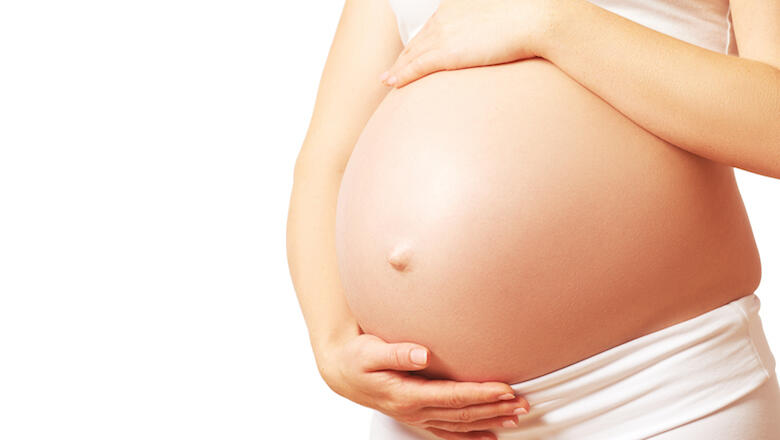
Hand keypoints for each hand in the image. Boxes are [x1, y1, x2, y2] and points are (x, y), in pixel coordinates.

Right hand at [316, 333, 529, 439]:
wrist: (342, 372)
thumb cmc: (357, 358)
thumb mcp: (370, 351)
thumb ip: (397, 352)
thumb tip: (422, 353)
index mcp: (406, 395)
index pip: (452, 396)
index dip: (480, 393)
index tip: (505, 388)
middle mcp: (415, 410)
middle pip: (463, 413)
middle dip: (495, 408)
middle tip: (523, 402)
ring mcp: (418, 417)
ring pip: (461, 424)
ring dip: (490, 420)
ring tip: (517, 416)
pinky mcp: (419, 416)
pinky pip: (450, 432)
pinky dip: (472, 436)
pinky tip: (491, 436)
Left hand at [379, 0, 552, 87]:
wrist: (534, 20)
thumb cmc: (527, 19)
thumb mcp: (501, 17)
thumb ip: (489, 26)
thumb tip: (494, 37)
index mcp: (455, 8)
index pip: (430, 28)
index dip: (418, 43)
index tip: (412, 53)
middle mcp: (444, 18)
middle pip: (417, 41)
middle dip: (404, 56)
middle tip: (393, 70)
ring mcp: (443, 35)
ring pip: (412, 55)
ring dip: (397, 68)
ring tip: (387, 79)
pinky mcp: (446, 53)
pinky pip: (416, 67)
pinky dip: (401, 75)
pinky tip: (392, 82)